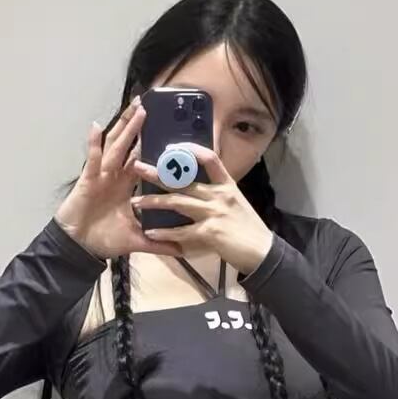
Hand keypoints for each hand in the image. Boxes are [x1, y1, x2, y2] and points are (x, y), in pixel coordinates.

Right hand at [55, 95, 182, 260]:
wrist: (79, 248)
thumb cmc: (104, 240)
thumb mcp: (137, 241)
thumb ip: (159, 243)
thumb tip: (182, 250)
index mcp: (126, 186)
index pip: (141, 160)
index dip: (148, 145)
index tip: (163, 130)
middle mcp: (114, 177)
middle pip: (127, 146)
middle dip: (136, 126)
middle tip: (147, 105)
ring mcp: (101, 175)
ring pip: (115, 146)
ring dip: (124, 127)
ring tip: (134, 108)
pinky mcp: (88, 180)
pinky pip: (92, 159)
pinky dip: (93, 143)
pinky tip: (96, 126)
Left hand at [129, 143, 274, 274]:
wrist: (262, 251)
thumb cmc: (248, 228)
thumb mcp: (236, 203)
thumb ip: (218, 193)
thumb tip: (197, 186)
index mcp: (227, 185)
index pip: (210, 158)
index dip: (190, 150)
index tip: (171, 147)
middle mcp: (219, 195)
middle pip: (184, 179)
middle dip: (158, 173)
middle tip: (137, 167)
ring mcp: (214, 213)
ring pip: (178, 202)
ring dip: (154, 202)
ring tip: (136, 202)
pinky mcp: (210, 233)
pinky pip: (181, 232)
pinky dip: (164, 233)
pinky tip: (150, 232)